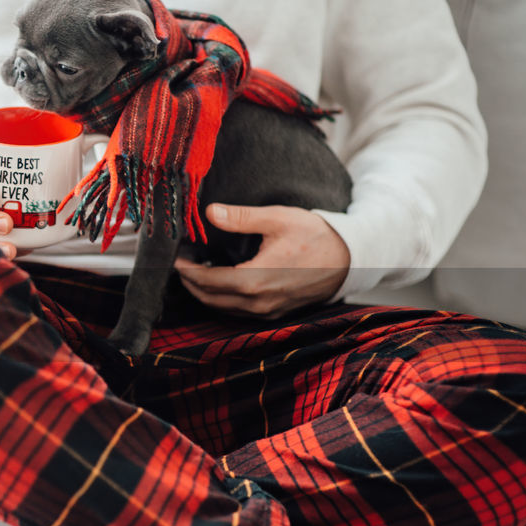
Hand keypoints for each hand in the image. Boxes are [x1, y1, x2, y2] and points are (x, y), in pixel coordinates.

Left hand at [175, 203, 349, 317]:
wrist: (349, 259)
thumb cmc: (315, 236)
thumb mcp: (277, 219)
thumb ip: (241, 218)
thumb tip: (210, 212)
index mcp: (255, 280)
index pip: (207, 281)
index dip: (186, 270)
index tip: (176, 257)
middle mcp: (258, 302)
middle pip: (209, 298)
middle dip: (190, 282)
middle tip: (180, 263)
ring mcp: (266, 311)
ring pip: (222, 308)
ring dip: (204, 292)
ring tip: (195, 270)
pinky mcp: (274, 313)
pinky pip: (238, 311)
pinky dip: (222, 299)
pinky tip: (219, 281)